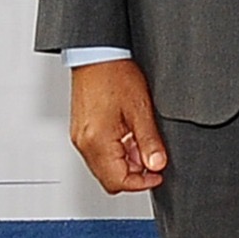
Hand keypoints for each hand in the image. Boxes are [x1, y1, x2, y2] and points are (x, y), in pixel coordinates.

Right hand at [69, 58, 167, 194]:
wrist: (96, 54)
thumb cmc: (115, 74)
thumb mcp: (141, 109)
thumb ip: (149, 141)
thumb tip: (157, 164)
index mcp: (97, 142)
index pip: (118, 181)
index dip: (142, 182)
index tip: (158, 174)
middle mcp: (84, 143)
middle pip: (109, 178)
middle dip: (134, 174)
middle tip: (153, 157)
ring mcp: (80, 138)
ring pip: (104, 167)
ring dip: (126, 161)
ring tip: (141, 140)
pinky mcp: (81, 131)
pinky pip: (99, 153)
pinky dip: (116, 151)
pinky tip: (130, 134)